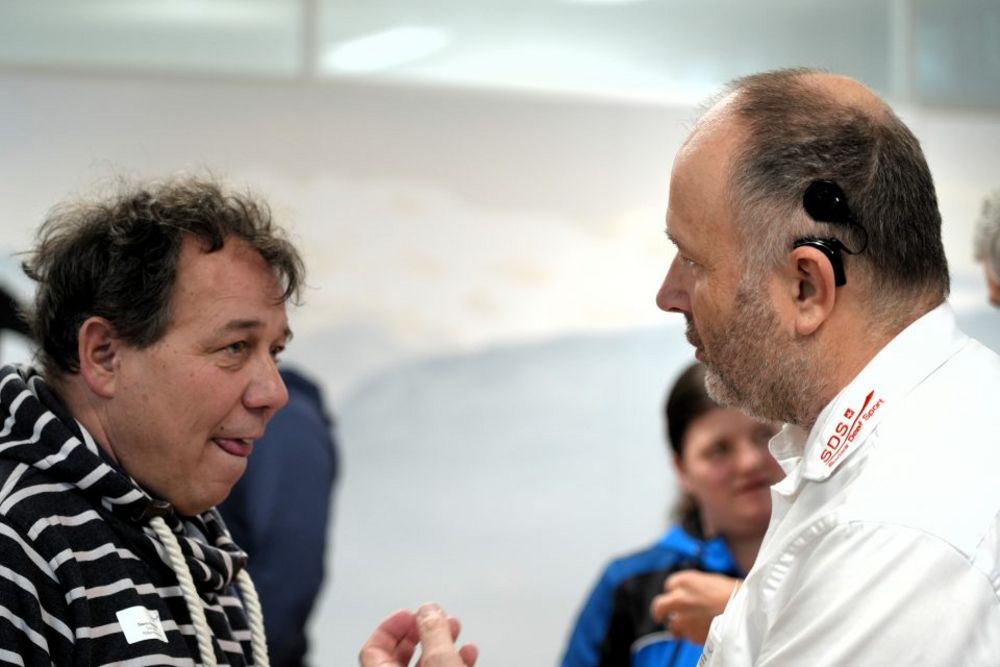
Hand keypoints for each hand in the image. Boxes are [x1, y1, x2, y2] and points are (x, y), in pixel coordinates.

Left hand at [359, 603, 478, 666]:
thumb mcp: (439, 660)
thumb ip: (433, 632)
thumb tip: (428, 610)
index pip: (372, 647)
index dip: (390, 626)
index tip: (410, 613)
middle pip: (398, 654)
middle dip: (420, 630)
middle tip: (434, 618)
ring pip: (423, 664)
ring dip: (440, 642)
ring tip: (455, 628)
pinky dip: (453, 660)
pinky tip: (467, 652)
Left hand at [649, 571, 739, 644]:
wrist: (747, 612)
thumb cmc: (735, 595)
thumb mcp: (712, 581)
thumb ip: (695, 588)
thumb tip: (689, 595)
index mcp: (685, 580)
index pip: (668, 586)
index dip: (673, 593)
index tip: (675, 598)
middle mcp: (679, 597)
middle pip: (658, 606)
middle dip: (661, 612)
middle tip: (662, 617)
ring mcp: (682, 617)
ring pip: (672, 625)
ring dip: (679, 626)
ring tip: (694, 627)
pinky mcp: (690, 634)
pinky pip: (686, 636)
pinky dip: (692, 635)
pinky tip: (705, 630)